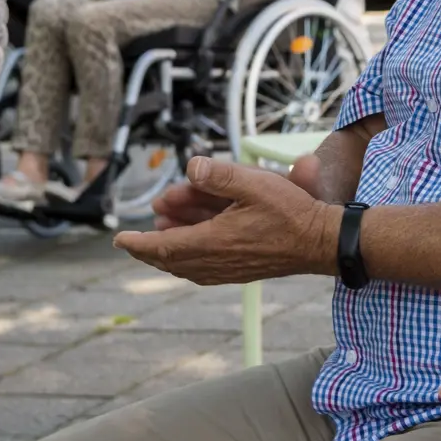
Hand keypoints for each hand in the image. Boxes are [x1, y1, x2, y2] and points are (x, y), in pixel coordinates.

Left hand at [115, 157, 338, 284]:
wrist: (321, 243)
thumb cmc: (292, 212)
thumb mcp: (256, 184)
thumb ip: (221, 175)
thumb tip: (191, 167)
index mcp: (214, 241)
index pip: (163, 247)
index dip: (138, 244)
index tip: (119, 240)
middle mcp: (216, 262)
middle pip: (171, 259)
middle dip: (151, 245)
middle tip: (138, 233)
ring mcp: (229, 271)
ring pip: (186, 266)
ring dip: (169, 251)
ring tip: (162, 233)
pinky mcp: (240, 272)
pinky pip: (202, 271)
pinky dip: (187, 261)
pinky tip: (190, 251)